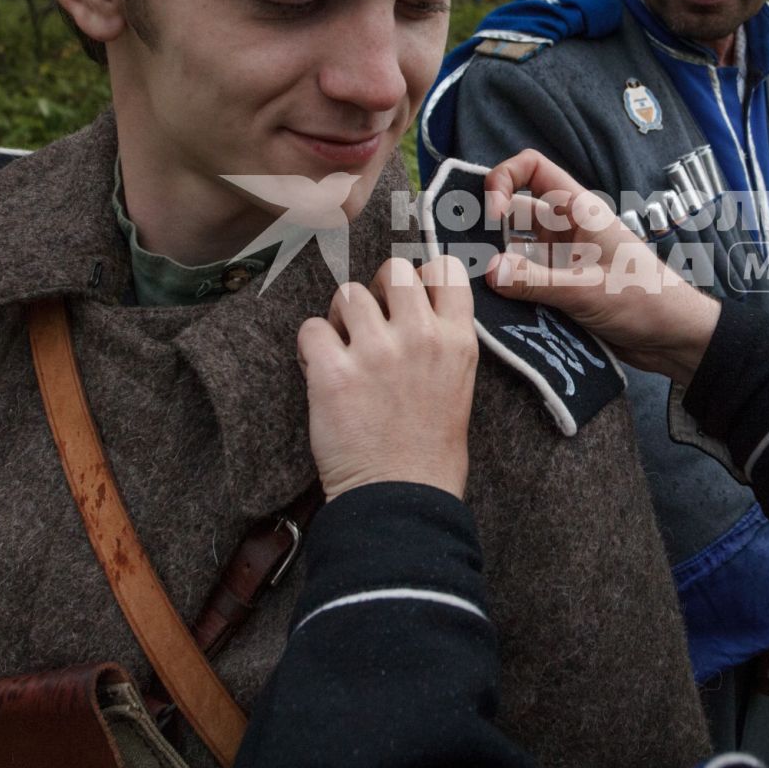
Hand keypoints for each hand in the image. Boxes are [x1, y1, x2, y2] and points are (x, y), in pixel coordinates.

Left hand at [296, 255, 476, 500]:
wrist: (401, 498)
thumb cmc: (430, 452)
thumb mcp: (458, 385)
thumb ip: (441, 342)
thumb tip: (413, 310)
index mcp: (457, 341)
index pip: (444, 270)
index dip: (420, 277)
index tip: (407, 296)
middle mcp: (420, 337)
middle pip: (392, 270)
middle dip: (376, 289)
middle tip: (369, 320)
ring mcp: (376, 352)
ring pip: (347, 293)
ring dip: (340, 316)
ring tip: (342, 347)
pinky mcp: (334, 372)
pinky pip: (311, 328)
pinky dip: (310, 347)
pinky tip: (320, 369)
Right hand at [483, 149, 721, 385]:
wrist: (674, 338)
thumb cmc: (647, 300)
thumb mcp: (588, 289)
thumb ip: (537, 282)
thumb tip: (489, 271)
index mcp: (577, 210)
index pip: (532, 168)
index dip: (504, 180)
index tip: (492, 216)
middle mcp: (564, 229)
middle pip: (512, 213)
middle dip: (486, 229)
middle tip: (463, 255)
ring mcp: (559, 259)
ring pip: (512, 251)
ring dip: (495, 265)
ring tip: (472, 286)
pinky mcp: (558, 288)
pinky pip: (522, 281)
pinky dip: (506, 291)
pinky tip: (490, 308)